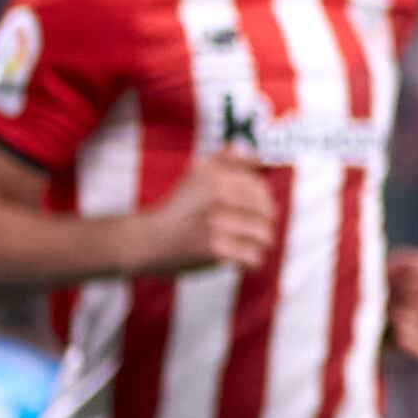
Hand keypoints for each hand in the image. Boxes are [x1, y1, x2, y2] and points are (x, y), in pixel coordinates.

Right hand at [145, 155, 279, 276]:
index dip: (261, 202)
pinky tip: (238, 258)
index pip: (261, 189)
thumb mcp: (198, 173)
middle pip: (268, 212)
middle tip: (246, 229)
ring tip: (243, 243)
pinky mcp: (217, 250)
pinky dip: (249, 260)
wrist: (149, 239)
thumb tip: (258, 156)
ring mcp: (218, 224)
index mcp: (218, 177)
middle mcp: (219, 197)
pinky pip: (253, 257)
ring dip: (257, 243)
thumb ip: (228, 159)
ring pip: (265, 236)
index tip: (248, 211)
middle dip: (261, 222)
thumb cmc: (179, 207)